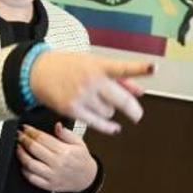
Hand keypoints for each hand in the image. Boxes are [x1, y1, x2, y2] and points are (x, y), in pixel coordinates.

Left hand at [17, 123, 96, 191]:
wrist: (87, 178)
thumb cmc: (82, 159)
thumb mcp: (79, 142)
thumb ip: (66, 133)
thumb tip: (57, 125)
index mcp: (65, 151)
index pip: (43, 138)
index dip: (31, 131)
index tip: (25, 128)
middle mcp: (57, 163)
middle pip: (34, 149)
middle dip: (24, 140)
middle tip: (19, 135)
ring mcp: (52, 175)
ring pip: (30, 164)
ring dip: (21, 154)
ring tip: (18, 147)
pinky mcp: (48, 185)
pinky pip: (32, 178)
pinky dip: (24, 170)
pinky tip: (23, 164)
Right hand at [29, 51, 153, 133]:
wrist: (38, 71)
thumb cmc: (71, 66)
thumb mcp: (94, 64)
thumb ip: (120, 78)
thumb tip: (141, 92)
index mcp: (99, 65)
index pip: (123, 68)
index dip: (140, 68)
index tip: (154, 68)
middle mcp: (91, 81)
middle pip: (122, 100)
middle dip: (133, 110)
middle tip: (137, 116)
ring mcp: (81, 96)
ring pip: (109, 113)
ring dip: (109, 111)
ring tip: (97, 102)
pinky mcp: (72, 110)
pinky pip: (98, 123)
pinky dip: (108, 127)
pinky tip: (115, 128)